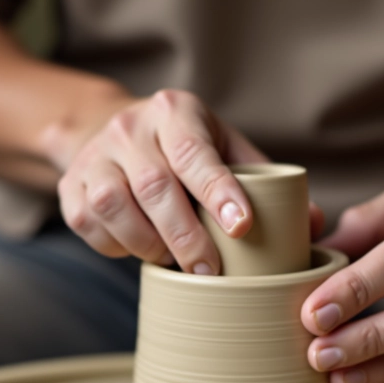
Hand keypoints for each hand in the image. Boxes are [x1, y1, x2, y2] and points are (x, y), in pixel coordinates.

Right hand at [49, 89, 266, 273]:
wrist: (109, 130)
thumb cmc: (185, 148)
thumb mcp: (225, 147)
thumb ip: (266, 182)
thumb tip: (314, 224)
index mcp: (174, 112)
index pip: (195, 152)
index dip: (218, 191)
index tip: (242, 226)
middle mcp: (129, 128)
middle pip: (154, 186)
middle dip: (186, 236)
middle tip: (210, 270)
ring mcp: (93, 156)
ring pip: (113, 206)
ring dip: (148, 243)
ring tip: (173, 261)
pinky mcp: (69, 186)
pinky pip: (89, 224)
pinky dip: (117, 246)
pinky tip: (139, 248)